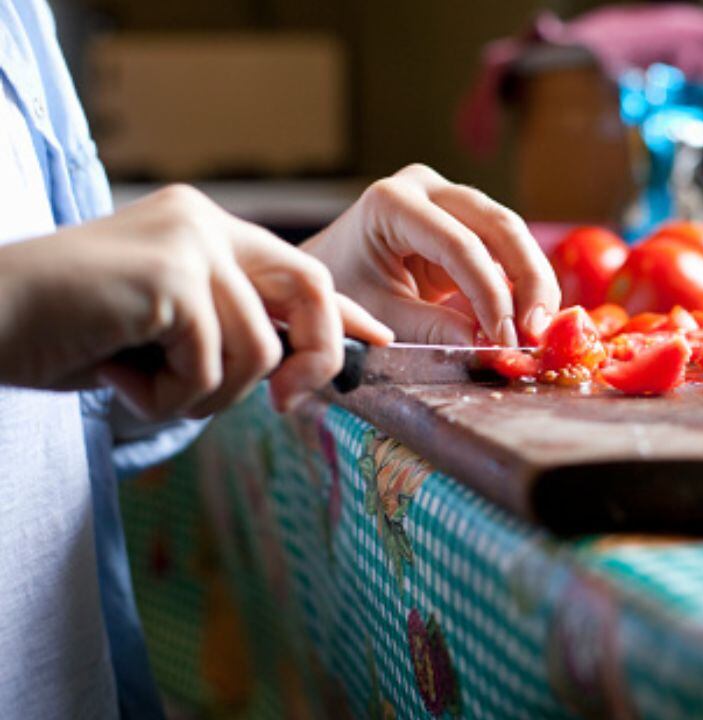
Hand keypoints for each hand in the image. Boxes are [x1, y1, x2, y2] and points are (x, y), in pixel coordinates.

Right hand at [0, 185, 392, 418]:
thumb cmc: (61, 333)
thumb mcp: (160, 332)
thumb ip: (224, 333)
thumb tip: (292, 367)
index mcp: (202, 229)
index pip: (296, 268)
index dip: (341, 310)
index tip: (380, 339)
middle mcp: (202, 223)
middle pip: (310, 289)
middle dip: (315, 358)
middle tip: (288, 405)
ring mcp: (187, 243)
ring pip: (257, 351)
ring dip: (203, 394)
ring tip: (139, 381)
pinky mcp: (168, 276)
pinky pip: (210, 368)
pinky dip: (166, 396)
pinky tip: (115, 374)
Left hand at [302, 164, 560, 345]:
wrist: (327, 271)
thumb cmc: (343, 291)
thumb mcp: (380, 314)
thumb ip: (431, 328)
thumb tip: (487, 345)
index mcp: (392, 202)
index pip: (459, 245)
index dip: (491, 294)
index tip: (506, 339)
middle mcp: (426, 188)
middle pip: (498, 226)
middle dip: (528, 280)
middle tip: (539, 332)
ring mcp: (450, 198)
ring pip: (511, 233)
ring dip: (533, 282)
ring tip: (540, 330)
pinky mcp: (466, 219)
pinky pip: (506, 247)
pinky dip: (523, 282)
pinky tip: (532, 318)